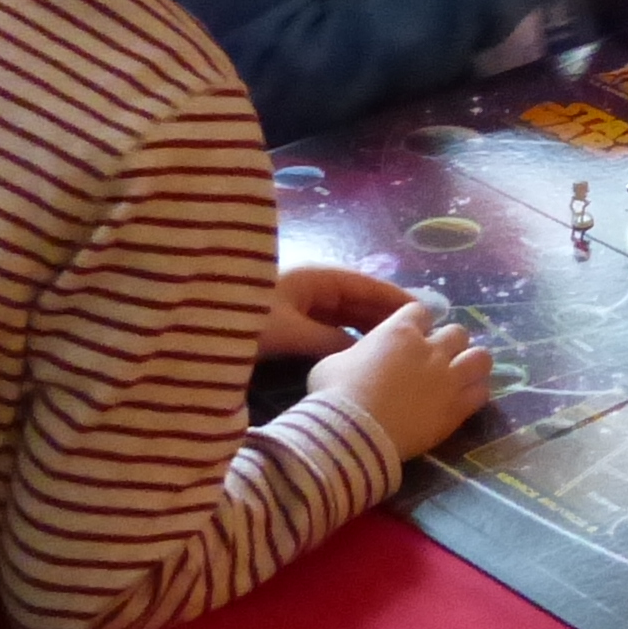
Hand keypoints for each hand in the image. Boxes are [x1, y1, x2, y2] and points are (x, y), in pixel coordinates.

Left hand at [261, 263, 409, 356]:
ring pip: (345, 314)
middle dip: (385, 315)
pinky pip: (330, 325)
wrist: (204, 329)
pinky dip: (347, 336)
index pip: (366, 285)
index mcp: (317, 278)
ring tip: (395, 345)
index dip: (394, 297)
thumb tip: (362, 351)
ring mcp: (303, 302)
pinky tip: (362, 350)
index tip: (423, 312)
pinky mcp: (292, 319)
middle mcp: (314, 286)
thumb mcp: (291, 333)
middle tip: (416, 335)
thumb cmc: (248, 322)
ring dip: (367, 327)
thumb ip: (331, 341)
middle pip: (358, 298)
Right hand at [311, 302, 493, 451]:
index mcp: (399, 331)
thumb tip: (358, 359)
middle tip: (437, 360)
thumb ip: (355, 354)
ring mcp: (449, 377)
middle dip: (449, 343)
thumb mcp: (333, 362)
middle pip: (458, 331)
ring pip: (481, 357)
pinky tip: (464, 400)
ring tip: (461, 375)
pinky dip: (475, 393)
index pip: (420, 310)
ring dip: (471, 363)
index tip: (412, 336)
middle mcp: (430, 348)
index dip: (418, 322)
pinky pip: (482, 392)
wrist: (355, 432)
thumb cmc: (336, 394)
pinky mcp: (458, 407)